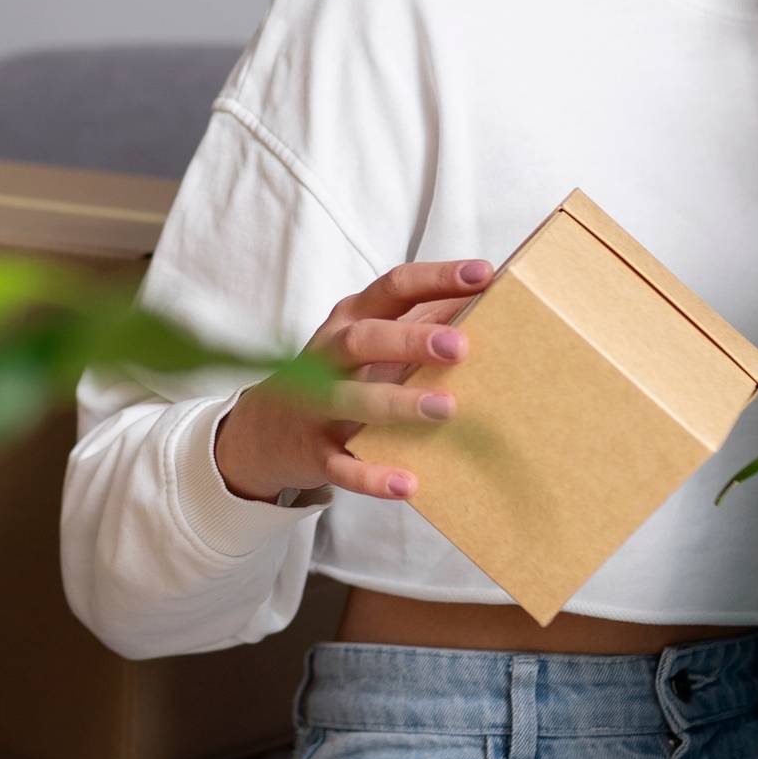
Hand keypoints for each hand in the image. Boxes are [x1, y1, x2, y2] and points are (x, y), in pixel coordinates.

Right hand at [213, 258, 495, 503]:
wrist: (264, 431)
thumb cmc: (339, 376)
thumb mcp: (371, 344)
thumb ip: (421, 324)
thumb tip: (492, 304)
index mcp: (351, 320)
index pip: (393, 288)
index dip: (435, 278)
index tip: (482, 274)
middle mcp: (329, 355)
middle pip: (364, 339)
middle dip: (411, 339)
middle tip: (460, 347)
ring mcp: (316, 404)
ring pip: (350, 398)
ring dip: (397, 402)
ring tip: (445, 408)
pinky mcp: (313, 451)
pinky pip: (341, 464)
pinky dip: (371, 475)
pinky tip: (407, 484)